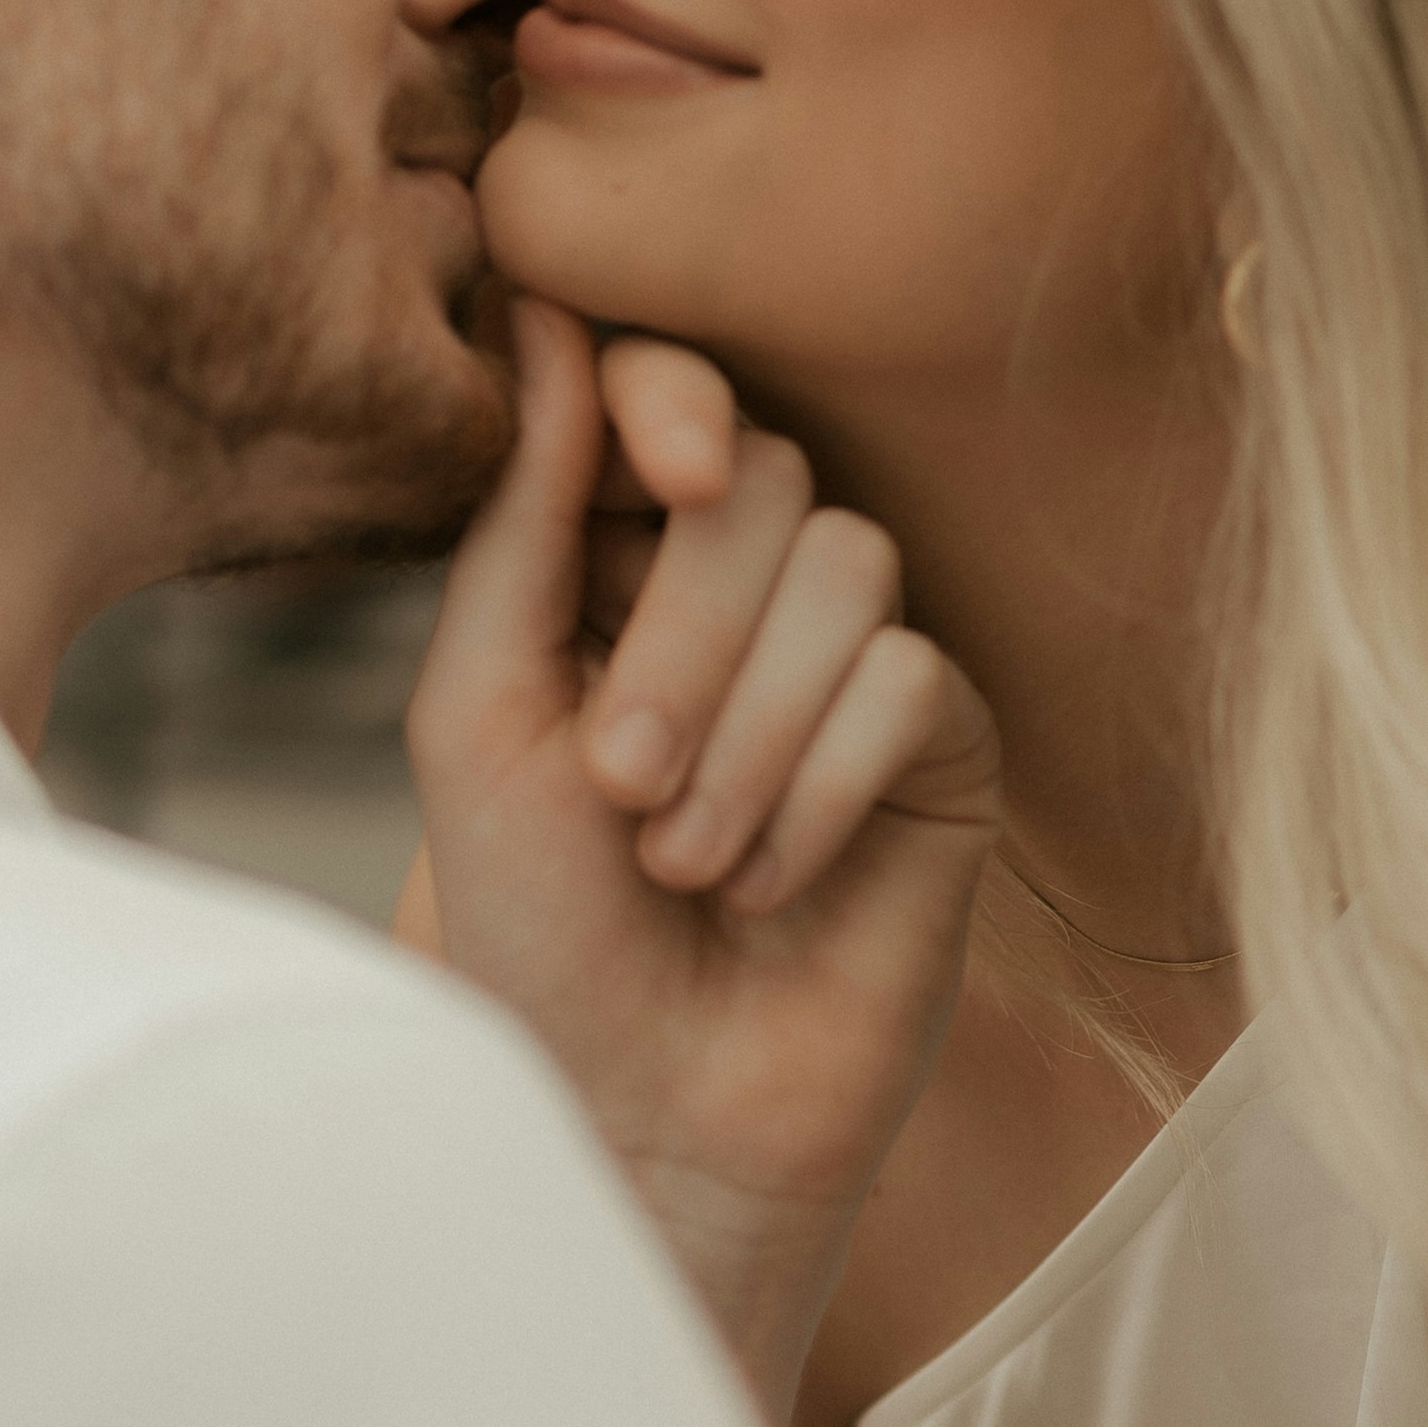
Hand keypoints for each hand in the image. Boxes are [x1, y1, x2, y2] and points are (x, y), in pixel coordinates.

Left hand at [407, 300, 998, 1419]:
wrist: (637, 1114)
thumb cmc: (537, 927)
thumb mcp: (479, 711)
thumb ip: (519, 516)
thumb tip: (548, 312)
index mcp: (616, 556)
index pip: (668, 394)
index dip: (669, 402)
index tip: (655, 475)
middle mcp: (746, 590)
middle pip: (762, 476)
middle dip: (680, 632)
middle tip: (618, 786)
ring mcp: (858, 662)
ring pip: (851, 569)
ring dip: (745, 730)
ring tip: (681, 861)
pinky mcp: (947, 753)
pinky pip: (914, 683)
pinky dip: (820, 790)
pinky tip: (768, 887)